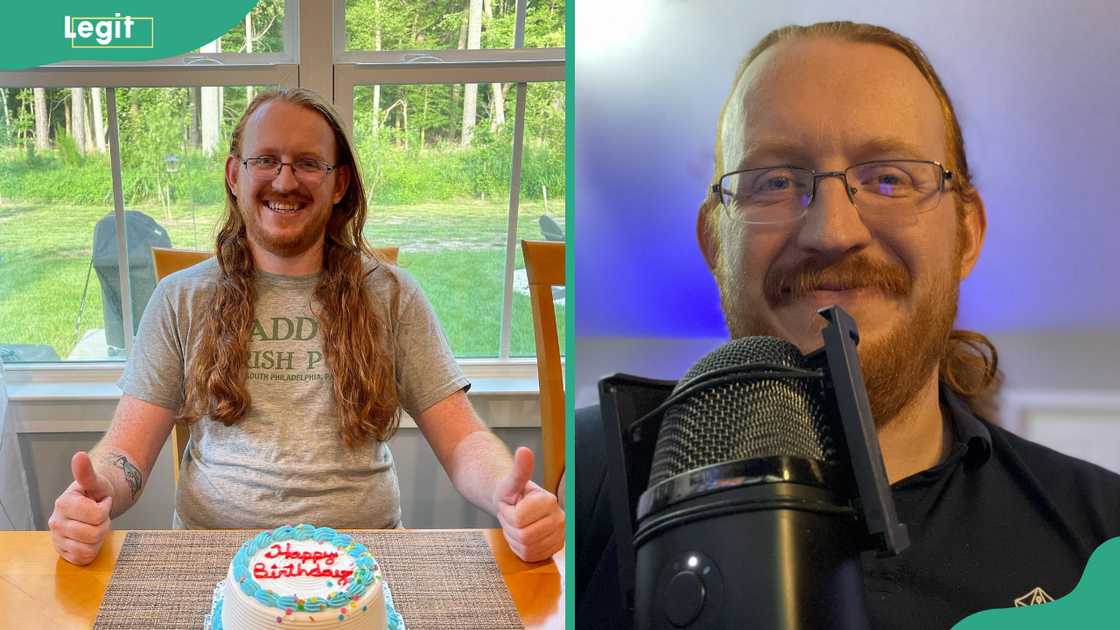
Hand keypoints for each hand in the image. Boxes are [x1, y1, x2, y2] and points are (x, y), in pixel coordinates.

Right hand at [48, 452, 113, 565]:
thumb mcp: (95, 481)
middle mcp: (56, 522)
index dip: (105, 508)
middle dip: (103, 523)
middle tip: (99, 515)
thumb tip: (79, 456)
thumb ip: (87, 472)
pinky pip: (83, 558)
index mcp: (62, 503)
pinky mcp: (63, 552)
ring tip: (94, 525)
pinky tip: (89, 538)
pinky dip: (92, 550)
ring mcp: (57, 539)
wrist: (94, 504)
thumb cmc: (96, 492)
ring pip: (89, 548)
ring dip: (98, 537)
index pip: (97, 515)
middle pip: (94, 533)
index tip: (100, 502)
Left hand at [493, 447, 564, 561]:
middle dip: (510, 526)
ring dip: (515, 538)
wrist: (516, 506)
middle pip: (523, 535)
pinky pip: (530, 556)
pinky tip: (522, 536)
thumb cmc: (512, 494)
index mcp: (550, 501)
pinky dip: (520, 548)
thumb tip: (524, 451)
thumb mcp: (511, 482)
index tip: (511, 504)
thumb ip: (519, 469)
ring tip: (517, 525)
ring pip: (526, 547)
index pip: (519, 518)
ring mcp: (559, 536)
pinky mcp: (553, 549)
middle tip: (512, 516)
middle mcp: (560, 519)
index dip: (507, 513)